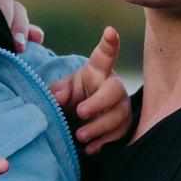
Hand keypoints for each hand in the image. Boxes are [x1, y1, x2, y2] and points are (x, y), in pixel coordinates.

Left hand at [49, 27, 130, 149]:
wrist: (79, 120)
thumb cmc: (72, 97)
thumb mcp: (61, 91)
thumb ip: (57, 91)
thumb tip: (59, 99)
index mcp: (96, 72)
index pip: (104, 56)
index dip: (108, 44)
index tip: (109, 31)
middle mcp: (112, 86)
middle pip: (115, 91)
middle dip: (99, 103)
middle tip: (80, 113)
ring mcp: (121, 107)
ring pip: (119, 116)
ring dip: (99, 127)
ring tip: (80, 136)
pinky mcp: (123, 126)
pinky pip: (119, 135)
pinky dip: (104, 143)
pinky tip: (90, 149)